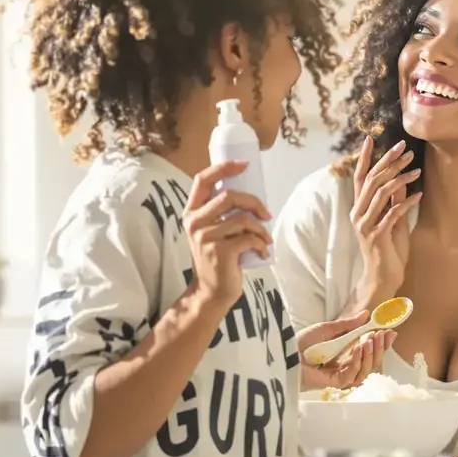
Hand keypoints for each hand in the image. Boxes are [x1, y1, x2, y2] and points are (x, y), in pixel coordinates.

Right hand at [182, 160, 271, 306]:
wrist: (211, 292)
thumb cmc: (217, 258)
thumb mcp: (212, 231)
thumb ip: (221, 213)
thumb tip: (251, 194)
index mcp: (191, 213)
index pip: (202, 180)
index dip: (223, 168)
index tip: (244, 164)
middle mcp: (194, 223)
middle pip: (229, 196)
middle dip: (254, 202)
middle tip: (266, 213)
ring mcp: (205, 237)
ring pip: (243, 219)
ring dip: (260, 228)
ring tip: (264, 238)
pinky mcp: (220, 252)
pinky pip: (249, 238)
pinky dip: (261, 243)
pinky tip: (262, 251)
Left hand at [297, 310, 396, 389]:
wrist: (286, 352)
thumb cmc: (303, 341)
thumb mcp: (328, 329)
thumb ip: (347, 325)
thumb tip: (366, 314)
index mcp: (345, 354)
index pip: (369, 352)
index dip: (381, 344)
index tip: (391, 331)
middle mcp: (345, 366)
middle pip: (371, 363)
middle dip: (380, 348)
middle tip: (382, 334)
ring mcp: (340, 375)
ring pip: (365, 371)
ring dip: (371, 355)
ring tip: (369, 339)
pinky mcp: (334, 382)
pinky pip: (351, 375)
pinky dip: (357, 361)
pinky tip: (358, 349)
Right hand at [350, 136, 421, 302]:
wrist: (383, 277)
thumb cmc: (389, 248)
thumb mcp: (393, 219)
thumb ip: (393, 200)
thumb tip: (401, 179)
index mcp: (359, 208)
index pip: (359, 177)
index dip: (365, 157)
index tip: (372, 138)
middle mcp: (358, 214)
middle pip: (371, 180)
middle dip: (389, 162)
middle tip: (406, 149)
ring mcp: (365, 225)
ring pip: (381, 193)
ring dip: (401, 179)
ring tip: (417, 170)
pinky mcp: (376, 236)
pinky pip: (392, 213)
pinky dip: (406, 202)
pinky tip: (419, 195)